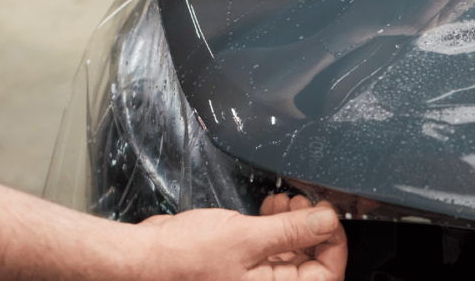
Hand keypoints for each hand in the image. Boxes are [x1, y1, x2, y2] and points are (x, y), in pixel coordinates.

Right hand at [136, 196, 346, 280]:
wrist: (141, 258)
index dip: (333, 242)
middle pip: (310, 263)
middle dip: (312, 228)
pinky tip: (270, 208)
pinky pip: (271, 249)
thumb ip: (292, 231)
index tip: (330, 214)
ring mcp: (252, 280)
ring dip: (294, 224)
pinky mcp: (241, 266)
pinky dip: (276, 227)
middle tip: (305, 202)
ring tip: (284, 201)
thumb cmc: (181, 259)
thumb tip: (327, 222)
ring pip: (291, 253)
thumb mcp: (247, 238)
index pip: (326, 274)